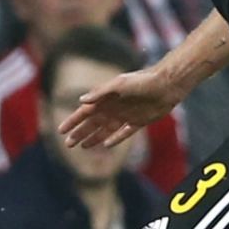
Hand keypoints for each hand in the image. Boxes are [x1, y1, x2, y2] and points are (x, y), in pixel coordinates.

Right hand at [59, 66, 181, 148]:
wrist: (167, 84)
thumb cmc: (142, 81)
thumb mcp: (119, 84)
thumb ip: (100, 92)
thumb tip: (81, 100)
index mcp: (106, 99)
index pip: (84, 112)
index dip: (72, 121)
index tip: (61, 130)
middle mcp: (113, 108)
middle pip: (92, 124)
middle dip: (79, 133)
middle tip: (68, 144)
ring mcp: (125, 115)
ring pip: (105, 130)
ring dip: (93, 138)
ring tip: (83, 147)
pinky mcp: (138, 122)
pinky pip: (124, 133)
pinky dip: (115, 139)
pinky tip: (107, 146)